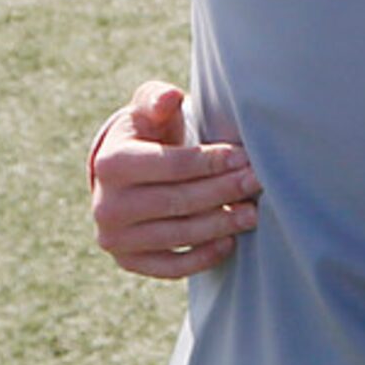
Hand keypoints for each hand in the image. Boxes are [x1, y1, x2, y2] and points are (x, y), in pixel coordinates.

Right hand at [89, 80, 258, 279]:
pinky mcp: (130, 261)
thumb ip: (157, 97)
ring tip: (253, 213)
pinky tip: (229, 243)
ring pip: (177, 235)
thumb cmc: (150, 132)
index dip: (211, 162)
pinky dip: (201, 258)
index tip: (245, 157)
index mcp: (111, 163)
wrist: (129, 173)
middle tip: (257, 183)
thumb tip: (170, 98)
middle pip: (177, 201)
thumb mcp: (149, 108)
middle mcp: (106, 205)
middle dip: (223, 191)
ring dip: (220, 225)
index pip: (171, 166)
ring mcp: (116, 237)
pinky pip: (170, 266)